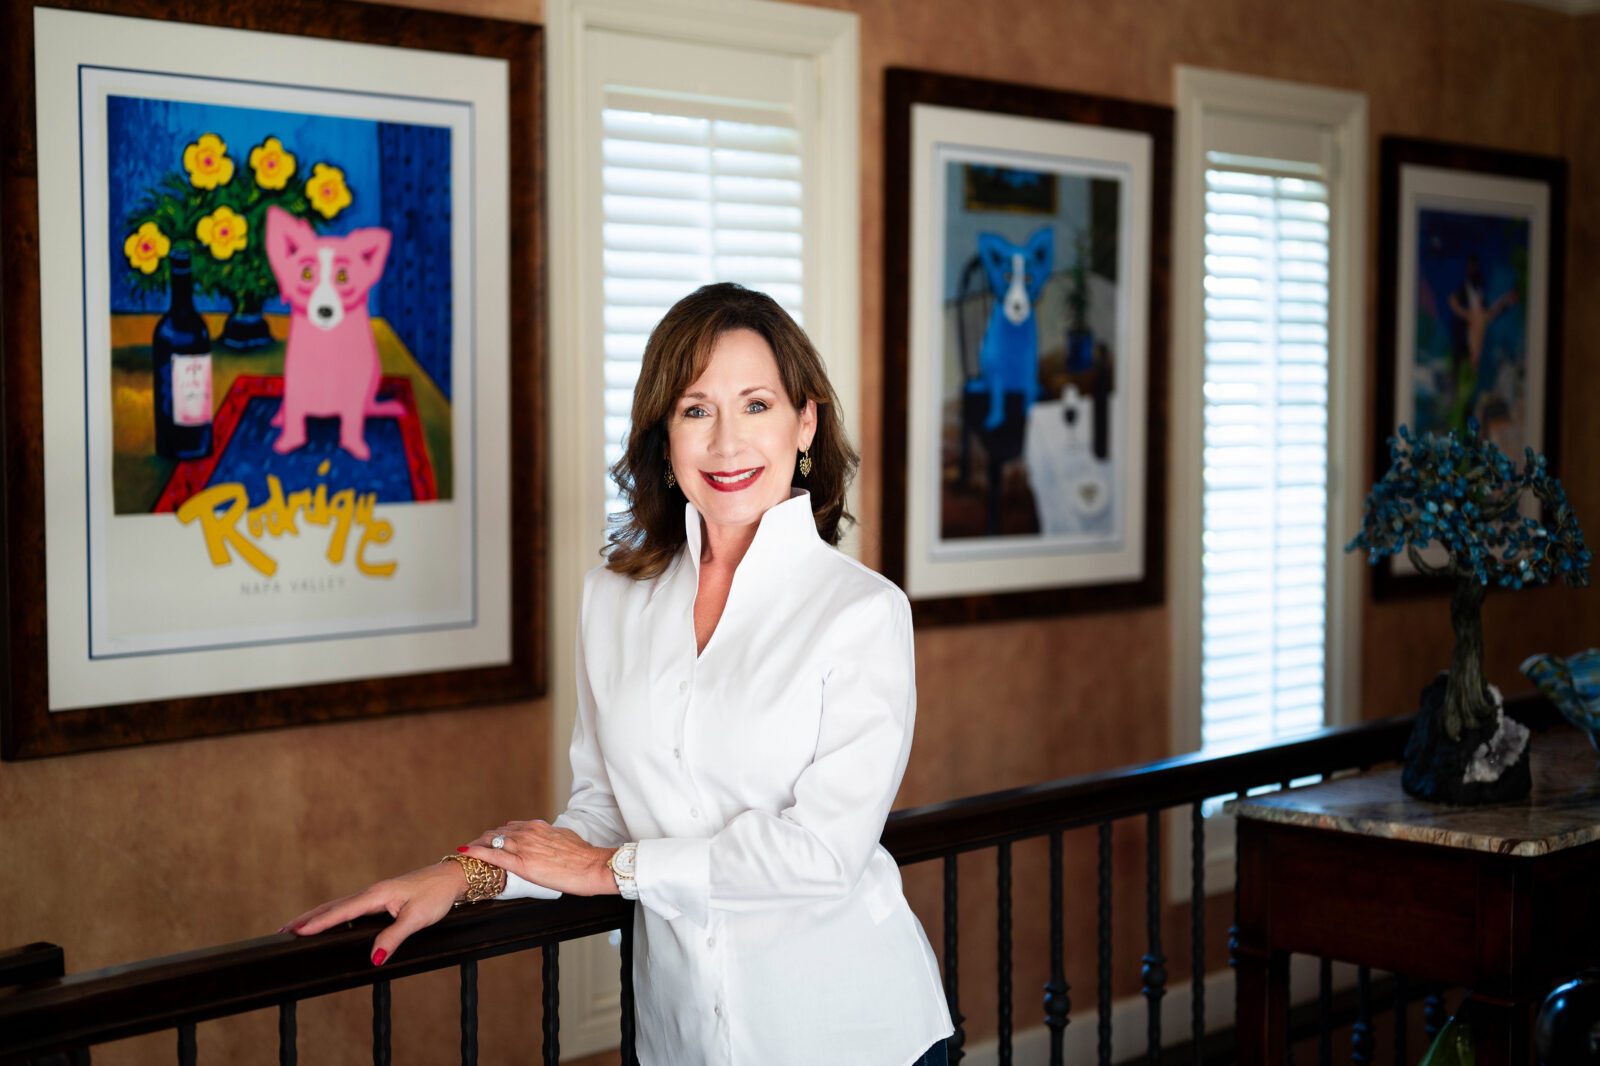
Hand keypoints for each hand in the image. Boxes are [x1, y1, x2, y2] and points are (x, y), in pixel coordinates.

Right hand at [284, 862, 464, 965]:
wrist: (451, 878)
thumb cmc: (436, 895)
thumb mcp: (416, 919)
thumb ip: (393, 938)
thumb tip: (374, 959)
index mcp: (377, 894)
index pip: (341, 911)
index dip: (318, 922)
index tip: (297, 931)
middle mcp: (372, 892)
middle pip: (333, 906)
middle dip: (308, 918)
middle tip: (284, 931)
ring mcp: (375, 894)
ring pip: (340, 905)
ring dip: (318, 915)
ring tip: (297, 926)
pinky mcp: (380, 897)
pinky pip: (350, 906)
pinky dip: (334, 913)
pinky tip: (329, 920)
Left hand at [461, 820, 617, 896]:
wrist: (593, 867)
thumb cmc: (584, 857)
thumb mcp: (565, 838)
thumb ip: (551, 837)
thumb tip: (547, 838)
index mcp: (539, 827)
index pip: (510, 828)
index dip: (497, 834)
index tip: (488, 840)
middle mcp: (529, 833)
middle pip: (497, 833)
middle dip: (482, 840)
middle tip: (471, 847)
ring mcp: (525, 847)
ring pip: (492, 841)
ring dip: (476, 846)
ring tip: (465, 851)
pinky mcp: (522, 864)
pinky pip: (494, 855)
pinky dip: (477, 853)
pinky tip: (465, 852)